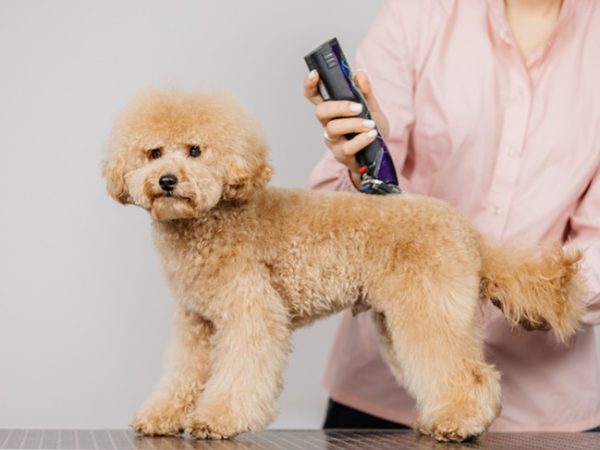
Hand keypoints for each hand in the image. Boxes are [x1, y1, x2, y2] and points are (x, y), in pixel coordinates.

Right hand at [304, 70, 389, 187]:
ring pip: (332, 128)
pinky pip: (346, 147)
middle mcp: (328, 123)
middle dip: (338, 107)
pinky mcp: (341, 155)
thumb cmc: (371, 128)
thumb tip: (360, 73)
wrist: (380, 153)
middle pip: (320, 111)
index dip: (310, 85)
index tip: (315, 74)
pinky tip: (372, 135)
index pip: (315, 96)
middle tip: (358, 107)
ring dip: (353, 124)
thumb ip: (365, 92)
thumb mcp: (372, 107)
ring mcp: (333, 140)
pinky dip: (360, 140)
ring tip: (370, 124)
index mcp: (332, 109)